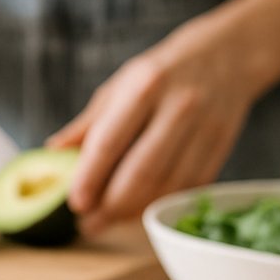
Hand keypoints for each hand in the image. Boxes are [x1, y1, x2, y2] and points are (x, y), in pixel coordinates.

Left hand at [48, 30, 259, 234]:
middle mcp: (179, 107)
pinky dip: (162, 203)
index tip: (75, 205)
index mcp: (145, 87)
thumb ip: (88, 123)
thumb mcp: (119, 86)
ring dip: (136, 211)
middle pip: (142, 171)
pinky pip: (190, 186)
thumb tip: (54, 152)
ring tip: (110, 220)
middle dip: (111, 206)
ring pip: (168, 184)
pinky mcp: (223, 145)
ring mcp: (206, 127)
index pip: (110, 142)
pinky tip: (141, 210)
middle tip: (89, 224)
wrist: (226, 55)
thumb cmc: (160, 74)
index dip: (90, 178)